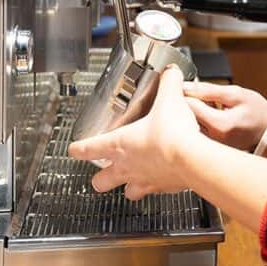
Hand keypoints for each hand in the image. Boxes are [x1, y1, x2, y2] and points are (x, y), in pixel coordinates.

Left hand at [68, 66, 203, 198]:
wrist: (193, 159)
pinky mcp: (163, 189)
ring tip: (133, 178)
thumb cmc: (172, 134)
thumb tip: (170, 73)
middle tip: (104, 171)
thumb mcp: (169, 99)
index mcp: (119, 144)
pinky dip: (157, 185)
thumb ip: (168, 84)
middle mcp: (127, 166)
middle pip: (100, 181)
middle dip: (100, 177)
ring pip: (127, 192)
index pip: (88, 148)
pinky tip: (164, 176)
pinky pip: (154, 191)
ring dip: (128, 186)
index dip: (78, 148)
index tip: (74, 149)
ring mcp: (144, 180)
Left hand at [183, 81, 266, 150]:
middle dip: (188, 104)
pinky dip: (198, 123)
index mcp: (219, 125)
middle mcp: (211, 140)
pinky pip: (193, 133)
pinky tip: (211, 118)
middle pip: (184, 118)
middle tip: (203, 98)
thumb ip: (208, 90)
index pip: (187, 106)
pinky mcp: (208, 151)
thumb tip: (185, 86)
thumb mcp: (235, 94)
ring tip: (211, 109)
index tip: (193, 88)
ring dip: (193, 114)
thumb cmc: (256, 111)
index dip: (186, 93)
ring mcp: (209, 148)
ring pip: (187, 126)